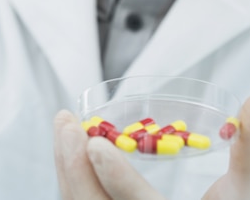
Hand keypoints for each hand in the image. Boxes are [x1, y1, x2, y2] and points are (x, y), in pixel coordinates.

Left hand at [54, 97, 249, 199]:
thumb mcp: (242, 192)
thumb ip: (247, 153)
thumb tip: (248, 104)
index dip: (117, 180)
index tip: (95, 145)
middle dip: (74, 165)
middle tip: (66, 122)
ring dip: (68, 166)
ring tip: (64, 126)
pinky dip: (73, 177)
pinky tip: (72, 150)